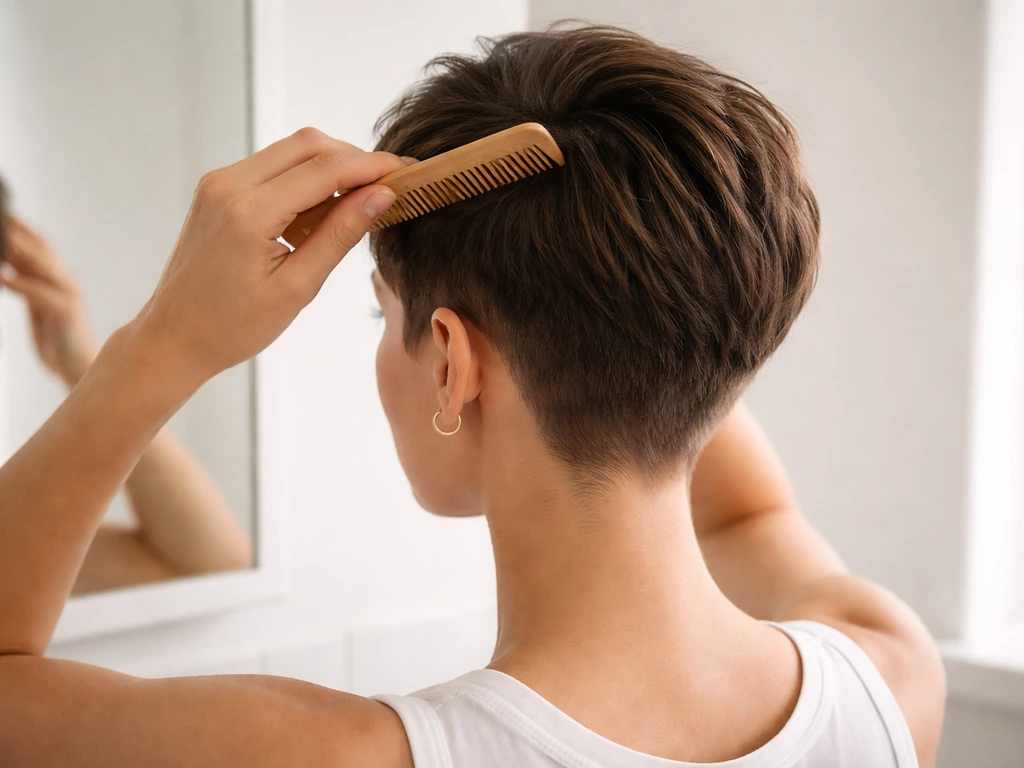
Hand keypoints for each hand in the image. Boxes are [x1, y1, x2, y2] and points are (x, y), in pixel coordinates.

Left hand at [0, 217, 98, 386]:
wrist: (80, 370)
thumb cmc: (59, 344)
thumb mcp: (39, 310)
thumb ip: (28, 287)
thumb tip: (9, 267)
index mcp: (60, 281)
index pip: (42, 247)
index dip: (23, 228)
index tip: (4, 213)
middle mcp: (66, 283)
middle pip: (42, 249)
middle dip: (18, 232)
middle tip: (1, 215)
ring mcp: (69, 297)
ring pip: (43, 266)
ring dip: (18, 251)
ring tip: (0, 239)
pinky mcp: (66, 313)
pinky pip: (40, 294)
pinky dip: (21, 284)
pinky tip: (3, 277)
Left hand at [132, 128, 403, 385]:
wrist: (174, 337)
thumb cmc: (234, 326)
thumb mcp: (298, 287)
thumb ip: (340, 235)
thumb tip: (382, 196)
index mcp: (249, 212)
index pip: (327, 168)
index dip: (374, 166)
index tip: (410, 171)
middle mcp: (229, 184)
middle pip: (310, 144)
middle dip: (355, 159)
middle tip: (390, 186)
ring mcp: (219, 182)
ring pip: (292, 151)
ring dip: (331, 168)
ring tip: (357, 206)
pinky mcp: (218, 188)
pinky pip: (273, 167)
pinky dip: (305, 179)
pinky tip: (320, 213)